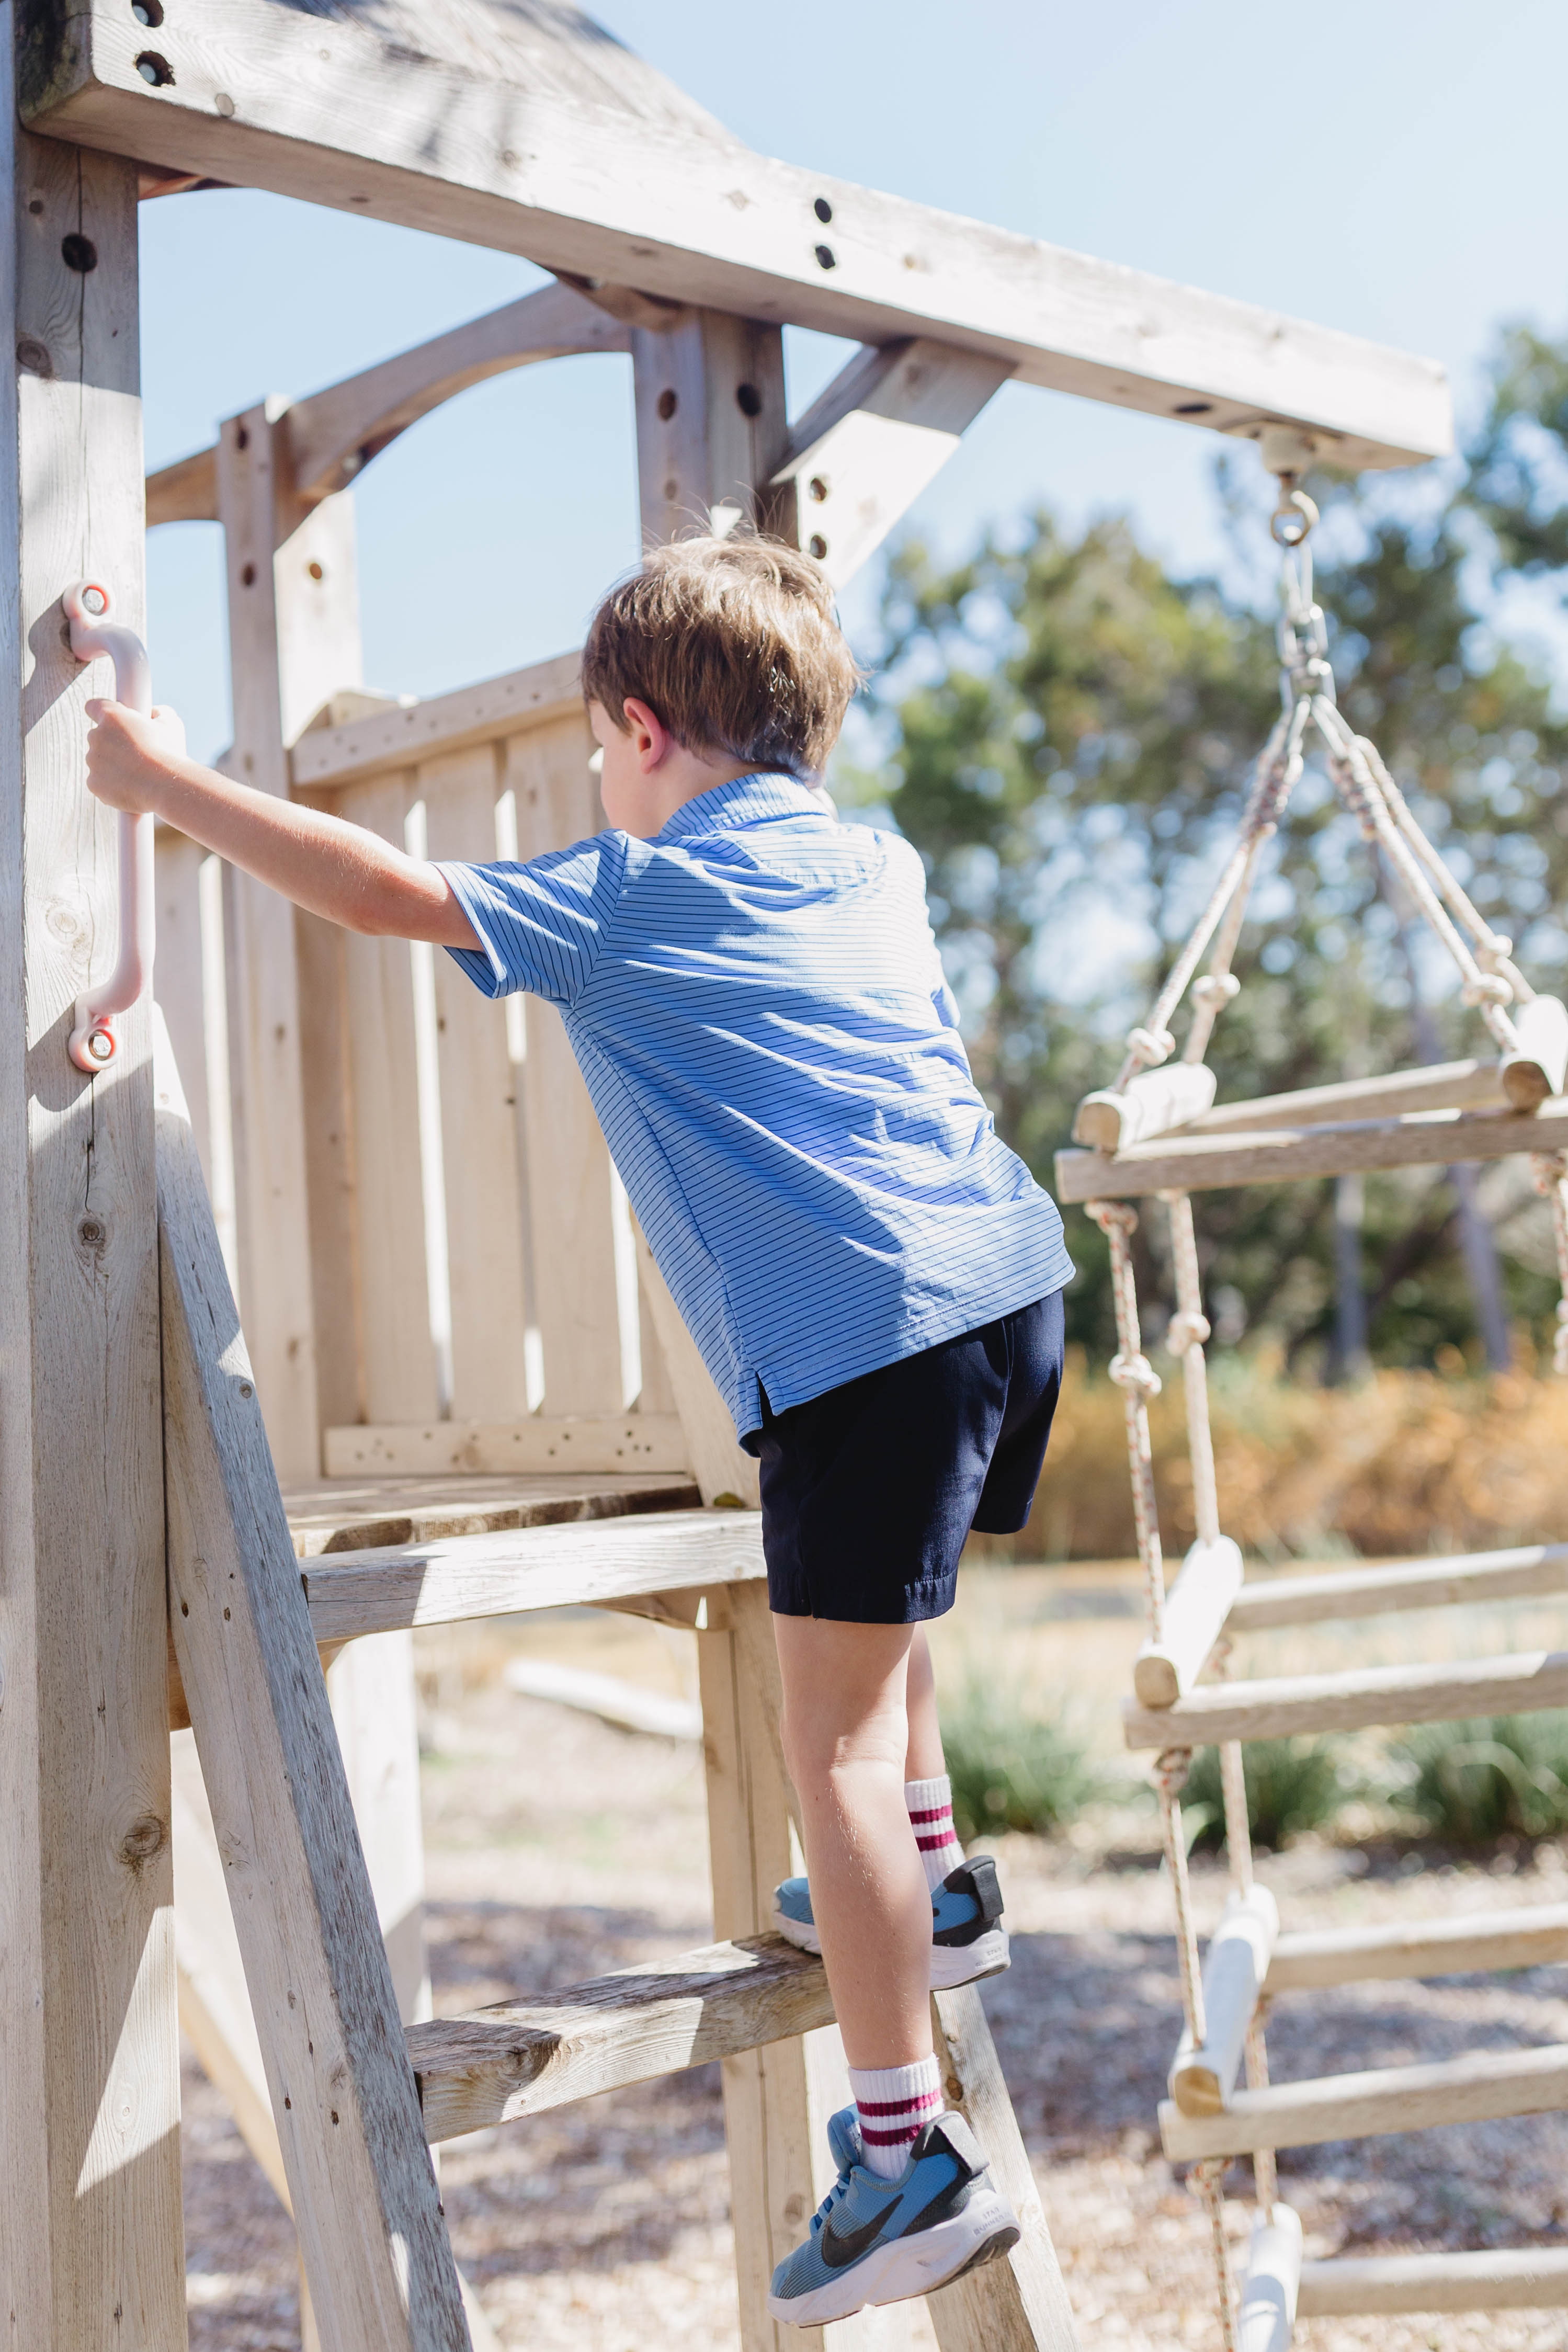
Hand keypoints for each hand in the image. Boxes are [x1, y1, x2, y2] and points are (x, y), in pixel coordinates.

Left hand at [84, 699, 187, 814]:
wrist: (165, 787)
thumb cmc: (169, 754)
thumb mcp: (171, 724)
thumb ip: (158, 713)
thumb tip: (154, 714)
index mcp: (111, 716)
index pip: (93, 706)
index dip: (102, 713)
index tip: (113, 722)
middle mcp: (96, 736)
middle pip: (98, 736)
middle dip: (112, 743)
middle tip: (135, 753)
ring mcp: (93, 761)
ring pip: (99, 761)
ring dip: (112, 765)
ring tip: (137, 774)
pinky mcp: (93, 783)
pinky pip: (99, 782)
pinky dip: (111, 785)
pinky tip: (130, 787)